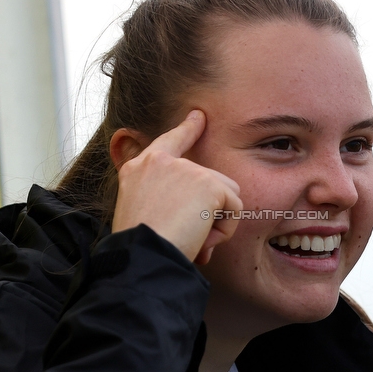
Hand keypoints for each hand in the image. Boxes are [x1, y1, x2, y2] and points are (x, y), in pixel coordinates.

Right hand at [111, 110, 242, 263]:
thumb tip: (202, 229)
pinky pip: (234, 209)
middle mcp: (161, 162)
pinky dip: (224, 231)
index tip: (198, 116)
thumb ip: (168, 206)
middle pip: (209, 179)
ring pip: (226, 193)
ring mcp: (187, 169)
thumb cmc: (140, 249)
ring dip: (216, 221)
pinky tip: (201, 239)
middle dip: (208, 210)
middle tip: (187, 237)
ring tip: (192, 238)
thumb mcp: (143, 216)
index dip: (187, 129)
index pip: (169, 142)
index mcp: (138, 168)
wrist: (142, 255)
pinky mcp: (209, 183)